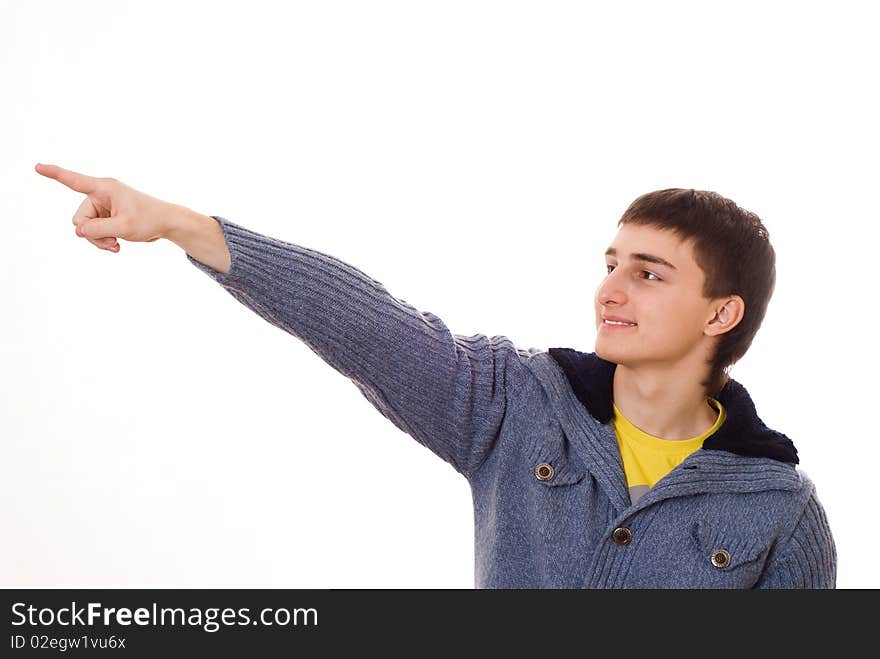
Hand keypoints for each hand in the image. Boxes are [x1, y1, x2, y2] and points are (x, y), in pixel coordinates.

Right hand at [35, 163, 177, 252]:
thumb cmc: (150, 219)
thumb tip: (78, 232)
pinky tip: (117, 246)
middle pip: (80, 218)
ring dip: (99, 240)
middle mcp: (101, 195)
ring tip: (117, 244)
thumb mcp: (124, 227)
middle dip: (92, 234)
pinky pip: (96, 231)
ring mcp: (104, 207)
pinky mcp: (108, 217)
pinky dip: (104, 240)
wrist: (167, 223)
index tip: (37, 166)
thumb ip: (98, 230)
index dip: (54, 174)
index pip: (74, 180)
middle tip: (112, 241)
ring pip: (87, 228)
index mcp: (104, 188)